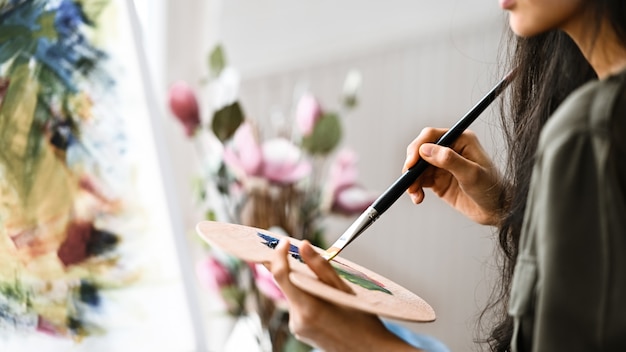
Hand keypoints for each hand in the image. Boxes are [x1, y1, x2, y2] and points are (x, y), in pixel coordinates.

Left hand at [268, 239, 421, 351]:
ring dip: (303, 283)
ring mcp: (297, 327)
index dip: (279, 254)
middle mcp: (297, 320)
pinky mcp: (300, 331)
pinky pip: (298, 306)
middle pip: (287, 285)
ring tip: (326, 283)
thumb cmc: (363, 322)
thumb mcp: (344, 290)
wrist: (370, 351)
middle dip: (294, 268)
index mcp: (308, 308)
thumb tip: (303, 245)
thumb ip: (321, 267)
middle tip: (306, 254)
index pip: (281, 275)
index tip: (285, 242)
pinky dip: (307, 296)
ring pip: (293, 295)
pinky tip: (326, 299)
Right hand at [403, 127, 504, 225]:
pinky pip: (419, 180)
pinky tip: (418, 197)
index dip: (418, 147)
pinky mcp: (438, 180)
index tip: (411, 163)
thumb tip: (426, 150)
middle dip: (412, 164)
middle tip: (408, 178)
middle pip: (420, 150)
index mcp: (461, 140)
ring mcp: (443, 165)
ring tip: (414, 193)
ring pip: (417, 167)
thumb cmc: (492, 190)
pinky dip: (415, 188)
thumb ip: (449, 160)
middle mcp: (450, 150)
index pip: (431, 136)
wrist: (497, 211)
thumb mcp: (472, 174)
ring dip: (411, 179)